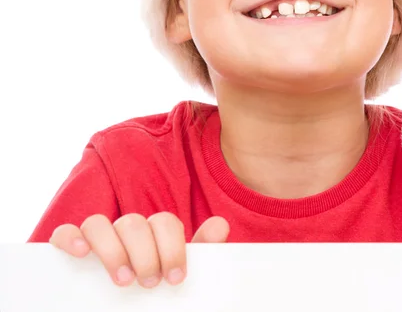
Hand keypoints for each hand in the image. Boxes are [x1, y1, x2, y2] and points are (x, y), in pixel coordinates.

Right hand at [49, 212, 229, 287]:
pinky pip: (65, 233)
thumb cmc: (159, 293)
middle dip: (145, 253)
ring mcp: (99, 240)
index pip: (164, 223)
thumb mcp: (179, 275)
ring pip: (99, 224)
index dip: (172, 247)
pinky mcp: (72, 251)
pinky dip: (71, 237)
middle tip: (150, 283)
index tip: (175, 278)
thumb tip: (220, 225)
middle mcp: (127, 232)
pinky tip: (81, 254)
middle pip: (134, 223)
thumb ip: (202, 252)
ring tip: (123, 281)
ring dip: (112, 250)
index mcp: (155, 234)